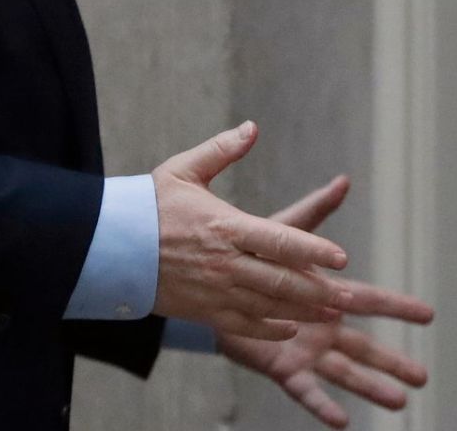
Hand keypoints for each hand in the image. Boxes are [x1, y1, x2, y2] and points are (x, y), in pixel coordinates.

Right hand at [152, 121, 352, 340]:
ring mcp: (214, 290)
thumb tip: (252, 128)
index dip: (313, 250)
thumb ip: (221, 150)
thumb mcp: (183, 170)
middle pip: (281, 281)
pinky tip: (290, 327)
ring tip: (332, 313)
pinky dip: (269, 328)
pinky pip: (242, 324)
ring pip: (267, 306)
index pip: (280, 241)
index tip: (342, 257)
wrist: (107, 247)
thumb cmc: (148, 205)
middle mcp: (225, 262)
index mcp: (226, 226)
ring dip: (303, 311)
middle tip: (350, 297)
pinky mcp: (202, 310)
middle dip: (319, 290)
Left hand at [218, 174, 434, 426]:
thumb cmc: (255, 256)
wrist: (212, 281)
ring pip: (344, 371)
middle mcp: (323, 326)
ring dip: (370, 387)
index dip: (399, 307)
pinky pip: (305, 389)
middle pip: (366, 346)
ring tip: (399, 402)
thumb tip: (343, 181)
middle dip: (394, 361)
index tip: (429, 314)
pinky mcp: (281, 366)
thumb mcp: (286, 231)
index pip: (371, 301)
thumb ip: (315, 210)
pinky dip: (323, 405)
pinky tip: (343, 421)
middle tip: (423, 376)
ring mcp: (305, 349)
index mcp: (328, 294)